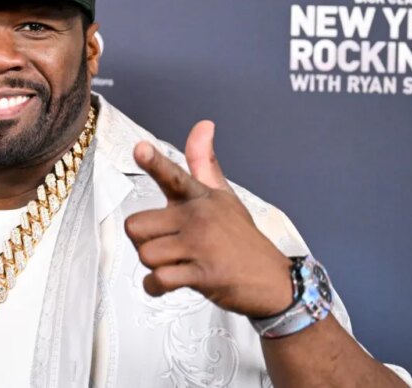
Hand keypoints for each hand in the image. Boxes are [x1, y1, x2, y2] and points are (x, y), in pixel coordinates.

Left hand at [124, 120, 293, 317]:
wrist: (274, 281)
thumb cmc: (240, 237)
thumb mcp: (224, 196)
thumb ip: (203, 163)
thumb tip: (203, 125)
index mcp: (200, 197)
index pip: (173, 175)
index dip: (154, 162)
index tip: (141, 148)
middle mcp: (199, 217)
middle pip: (136, 226)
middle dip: (144, 240)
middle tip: (166, 244)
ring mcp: (201, 246)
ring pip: (145, 254)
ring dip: (154, 265)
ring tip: (176, 263)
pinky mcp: (203, 275)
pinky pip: (158, 279)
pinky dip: (156, 287)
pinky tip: (170, 283)